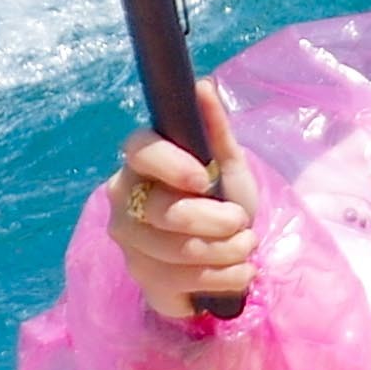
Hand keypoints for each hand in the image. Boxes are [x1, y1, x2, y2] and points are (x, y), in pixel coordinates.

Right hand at [109, 90, 255, 324]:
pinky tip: (239, 272)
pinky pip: (185, 284)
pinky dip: (225, 279)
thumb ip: (214, 128)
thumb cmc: (220, 198)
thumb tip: (202, 85)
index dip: (171, 164)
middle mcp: (124, 201)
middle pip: (165, 211)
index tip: (204, 179)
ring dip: (228, 252)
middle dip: (217, 221)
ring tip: (246, 246)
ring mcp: (130, 244)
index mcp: (140, 161)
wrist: (222, 253)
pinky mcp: (144, 281)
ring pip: (179, 252)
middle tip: (242, 223)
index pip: (139, 150)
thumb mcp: (226, 163)